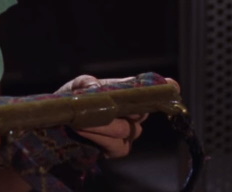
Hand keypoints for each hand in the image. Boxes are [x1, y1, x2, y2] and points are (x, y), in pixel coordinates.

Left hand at [55, 75, 179, 158]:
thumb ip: (86, 82)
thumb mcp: (77, 87)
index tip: (171, 85)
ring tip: (82, 121)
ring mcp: (128, 133)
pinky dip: (99, 137)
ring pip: (126, 129)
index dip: (164, 89)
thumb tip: (95, 86)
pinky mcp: (117, 149)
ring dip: (102, 125)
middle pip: (142, 112)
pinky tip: (83, 130)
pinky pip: (116, 145)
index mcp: (129, 95)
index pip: (153, 91)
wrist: (59, 121)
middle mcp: (133, 114)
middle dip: (125, 109)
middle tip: (106, 106)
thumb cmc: (74, 101)